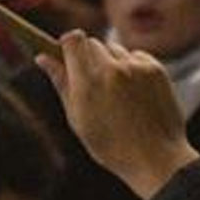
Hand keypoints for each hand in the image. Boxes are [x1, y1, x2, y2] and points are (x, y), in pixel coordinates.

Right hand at [38, 32, 199, 199]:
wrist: (157, 160)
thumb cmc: (112, 146)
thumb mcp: (78, 119)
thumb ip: (61, 83)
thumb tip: (42, 58)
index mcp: (88, 83)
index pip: (73, 40)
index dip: (68, 44)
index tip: (67, 54)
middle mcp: (112, 70)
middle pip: (92, 43)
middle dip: (88, 57)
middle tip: (92, 81)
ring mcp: (136, 68)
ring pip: (114, 49)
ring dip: (111, 62)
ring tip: (117, 93)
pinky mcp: (156, 69)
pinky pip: (136, 56)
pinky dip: (132, 67)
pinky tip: (135, 93)